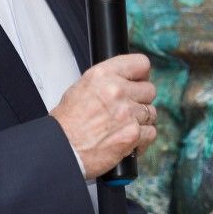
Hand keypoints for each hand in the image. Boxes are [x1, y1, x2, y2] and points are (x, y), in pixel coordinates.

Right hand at [50, 53, 156, 177]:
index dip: (141, 75)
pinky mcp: (133, 134)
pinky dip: (142, 139)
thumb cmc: (66, 123)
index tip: (139, 81)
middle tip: (128, 109)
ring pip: (151, 112)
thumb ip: (106, 81)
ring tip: (123, 126)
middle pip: (149, 90)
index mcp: (103, 75)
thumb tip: (125, 80)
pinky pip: (151, 133)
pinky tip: (128, 140)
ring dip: (141, 120)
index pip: (140, 64)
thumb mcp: (81, 88)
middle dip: (140, 100)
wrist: (61, 149)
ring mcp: (127, 113)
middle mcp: (116, 91)